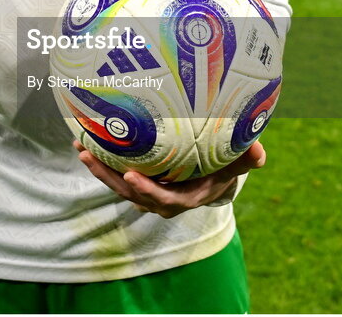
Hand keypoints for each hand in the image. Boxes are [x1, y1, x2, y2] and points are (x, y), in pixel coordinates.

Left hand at [73, 139, 265, 218]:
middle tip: (90, 156)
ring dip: (99, 169)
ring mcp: (150, 191)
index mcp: (186, 197)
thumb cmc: (225, 166)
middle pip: (132, 194)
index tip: (130, 176)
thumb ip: (248, 158)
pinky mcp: (140, 180)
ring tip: (80, 148)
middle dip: (109, 177)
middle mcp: (163, 199)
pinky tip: (86, 141)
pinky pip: (118, 173)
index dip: (147, 190)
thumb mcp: (238, 162)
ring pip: (120, 185)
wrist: (214, 177)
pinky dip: (103, 161)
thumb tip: (260, 152)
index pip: (164, 198)